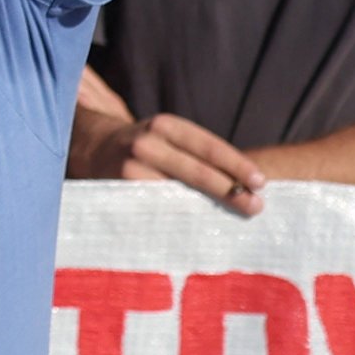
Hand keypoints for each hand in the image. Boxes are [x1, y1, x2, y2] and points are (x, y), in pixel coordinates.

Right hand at [78, 109, 268, 215]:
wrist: (94, 149)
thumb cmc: (148, 148)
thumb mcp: (168, 137)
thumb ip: (196, 154)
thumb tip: (244, 184)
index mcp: (165, 125)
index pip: (208, 145)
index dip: (236, 164)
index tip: (260, 182)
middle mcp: (146, 143)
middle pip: (196, 171)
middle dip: (230, 190)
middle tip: (256, 206)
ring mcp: (130, 169)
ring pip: (178, 194)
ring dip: (209, 209)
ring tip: (234, 220)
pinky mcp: (121, 192)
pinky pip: (159, 209)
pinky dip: (183, 220)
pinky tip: (201, 229)